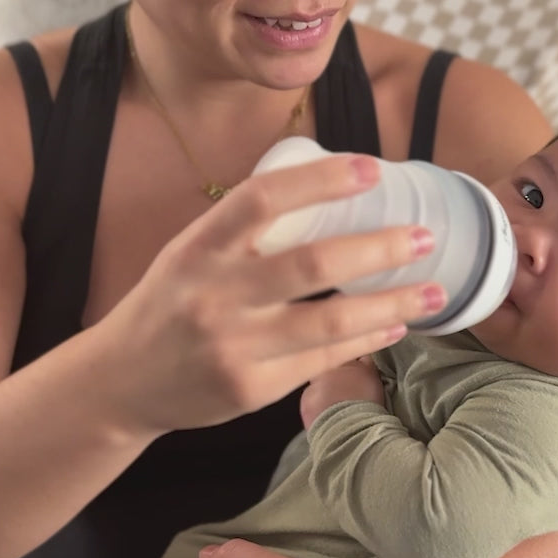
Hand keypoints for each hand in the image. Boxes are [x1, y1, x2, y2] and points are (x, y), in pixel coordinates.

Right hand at [93, 154, 445, 434]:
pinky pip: (323, 359)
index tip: (372, 169)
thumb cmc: (172, 303)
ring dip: (392, 303)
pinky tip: (397, 325)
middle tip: (424, 236)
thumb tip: (335, 197)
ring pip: (330, 320)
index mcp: (199, 246)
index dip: (321, 180)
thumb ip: (248, 231)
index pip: (264, 198)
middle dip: (380, 248)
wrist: (121, 381)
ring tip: (435, 290)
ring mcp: (234, 345)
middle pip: (313, 263)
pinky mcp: (250, 388)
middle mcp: (215, 294)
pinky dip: (367, 339)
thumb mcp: (192, 253)